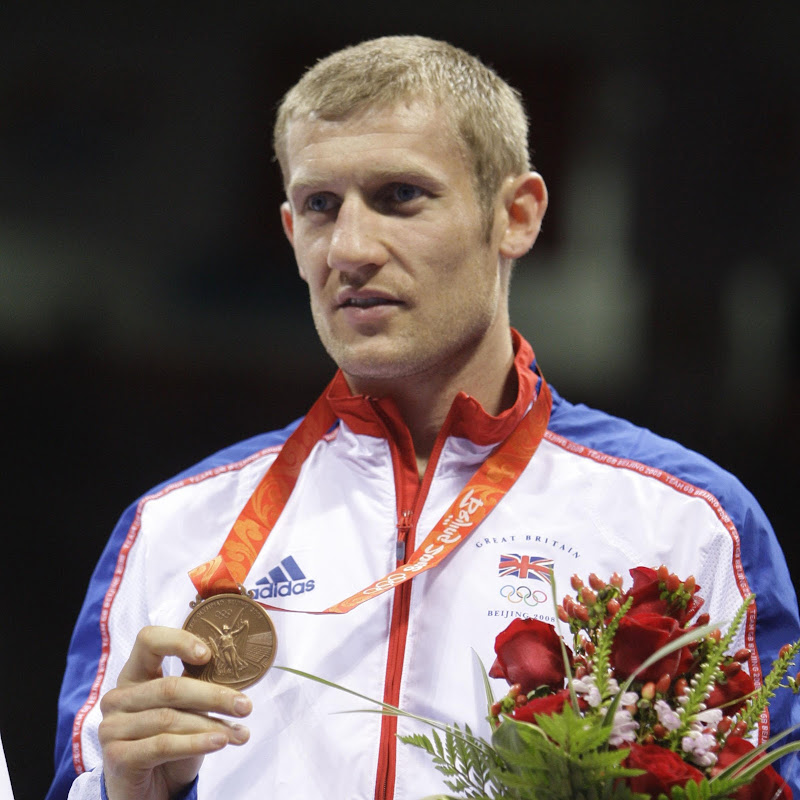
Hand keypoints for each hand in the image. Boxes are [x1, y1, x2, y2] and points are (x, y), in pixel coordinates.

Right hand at [98, 626, 252, 799]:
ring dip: (212, 725)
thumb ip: (197, 688)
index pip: (148, 641)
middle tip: (246, 706)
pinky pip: (163, 744)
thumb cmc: (170, 743)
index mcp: (134, 675)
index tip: (209, 654)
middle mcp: (118, 697)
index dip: (179, 641)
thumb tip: (235, 671)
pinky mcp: (117, 757)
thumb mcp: (185, 711)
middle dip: (214, 696)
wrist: (149, 792)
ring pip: (170, 718)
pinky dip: (196, 743)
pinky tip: (219, 743)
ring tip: (240, 733)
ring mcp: (112, 728)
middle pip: (169, 687)